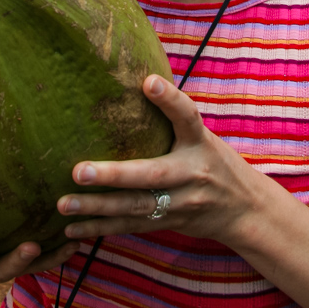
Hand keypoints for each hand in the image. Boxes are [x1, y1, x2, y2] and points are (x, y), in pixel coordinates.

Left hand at [56, 74, 258, 244]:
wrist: (245, 209)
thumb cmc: (212, 160)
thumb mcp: (200, 136)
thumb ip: (172, 117)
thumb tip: (137, 79)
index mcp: (199, 143)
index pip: (188, 117)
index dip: (170, 99)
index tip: (149, 82)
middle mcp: (191, 173)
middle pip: (152, 175)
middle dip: (114, 176)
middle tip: (78, 171)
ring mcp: (181, 203)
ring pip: (135, 207)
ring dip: (97, 208)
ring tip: (64, 203)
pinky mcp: (168, 223)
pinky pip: (131, 226)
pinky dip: (100, 228)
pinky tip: (71, 228)